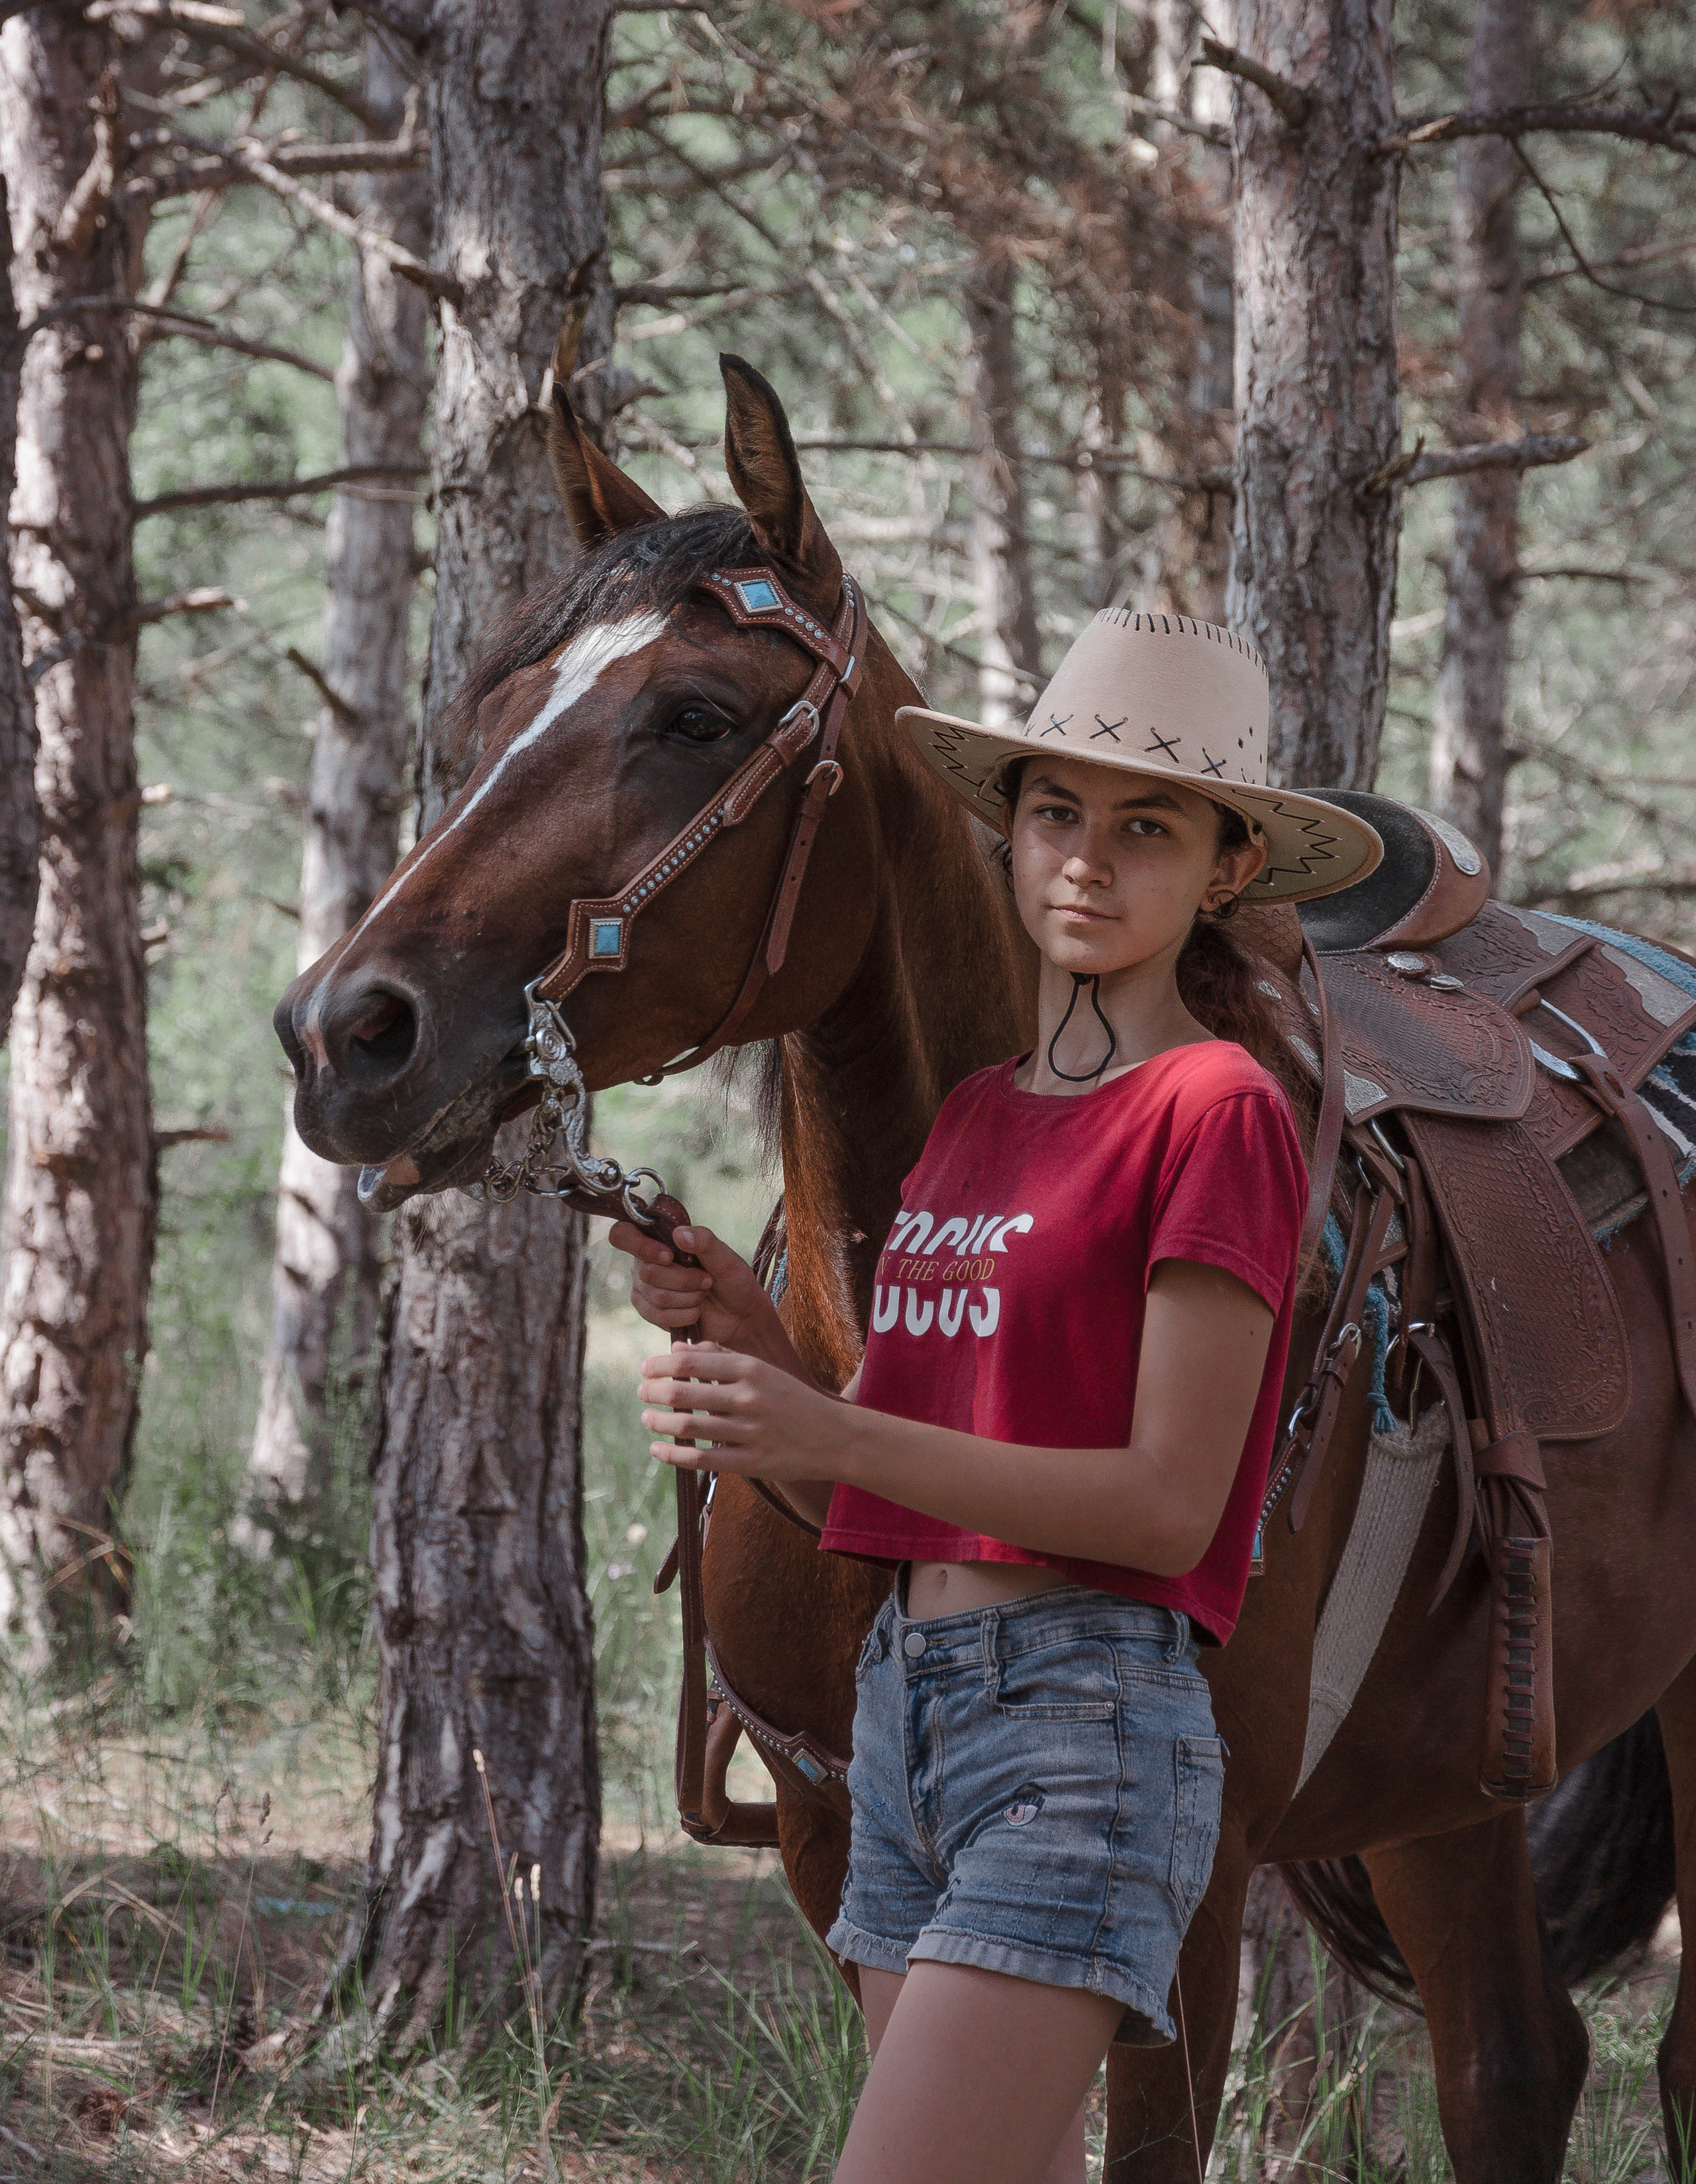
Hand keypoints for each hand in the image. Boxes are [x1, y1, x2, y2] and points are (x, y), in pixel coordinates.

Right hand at [607, 1221, 784, 1356]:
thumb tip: (678, 1234)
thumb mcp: (726, 1258)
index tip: (668, 1256)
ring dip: (687, 1298)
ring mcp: (644, 1288)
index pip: (623, 1235)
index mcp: (660, 1239)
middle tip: (707, 1281)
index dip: (640, 1246)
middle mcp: (645, 1262)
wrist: (739, 1316)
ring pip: (655, 1295)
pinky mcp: (649, 1311)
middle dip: (684, 1280)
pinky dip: (682, 1315)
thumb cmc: (733, 1281)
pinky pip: (657, 1315)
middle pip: (647, 1272)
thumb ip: (705, 1241)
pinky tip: (696, 1312)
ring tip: (703, 1296)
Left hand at [639, 1343, 853, 1482]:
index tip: (645, 1369)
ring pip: (687, 1426)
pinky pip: (700, 1460)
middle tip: (641, 1392)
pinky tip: (658, 1449)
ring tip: (646, 1419)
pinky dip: (673, 1454)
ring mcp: (750, 1432)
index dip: (660, 1365)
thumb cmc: (792, 1400)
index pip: (691, 1362)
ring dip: (657, 1422)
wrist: (835, 1437)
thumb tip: (676, 1351)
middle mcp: (748, 1398)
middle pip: (682, 1393)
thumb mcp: (763, 1369)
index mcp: (751, 1369)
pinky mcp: (751, 1463)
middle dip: (652, 1392)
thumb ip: (721, 1356)